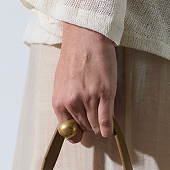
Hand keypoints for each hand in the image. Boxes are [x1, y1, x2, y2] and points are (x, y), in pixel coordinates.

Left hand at [52, 23, 116, 139]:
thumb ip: (65, 103)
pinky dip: (109, 128)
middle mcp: (72, 102)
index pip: (68, 130)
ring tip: (102, 116)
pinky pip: (106, 121)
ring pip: (95, 126)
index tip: (82, 132)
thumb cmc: (73, 57)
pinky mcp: (105, 94)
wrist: (85, 37)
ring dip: (100, 125)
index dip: (77, 132)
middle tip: (95, 117)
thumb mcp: (61, 83)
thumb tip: (73, 123)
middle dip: (90, 126)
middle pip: (84, 127)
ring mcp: (89, 98)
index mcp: (59, 101)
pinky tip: (110, 130)